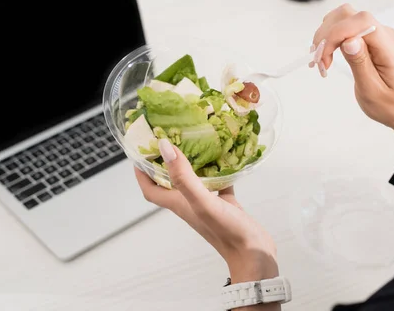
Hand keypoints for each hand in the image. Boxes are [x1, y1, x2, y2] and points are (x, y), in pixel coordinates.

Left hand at [134, 139, 278, 283]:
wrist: (253, 254)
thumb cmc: (226, 231)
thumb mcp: (201, 201)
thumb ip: (182, 176)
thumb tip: (164, 148)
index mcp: (179, 204)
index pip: (151, 189)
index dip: (141, 173)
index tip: (140, 152)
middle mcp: (189, 204)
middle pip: (169, 182)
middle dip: (164, 163)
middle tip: (167, 140)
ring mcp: (208, 204)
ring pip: (194, 180)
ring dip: (191, 164)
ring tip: (194, 142)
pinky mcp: (225, 204)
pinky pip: (219, 183)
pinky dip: (220, 170)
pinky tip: (225, 158)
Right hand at [311, 4, 393, 130]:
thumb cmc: (389, 104)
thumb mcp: (372, 90)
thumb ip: (361, 63)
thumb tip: (349, 40)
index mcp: (388, 46)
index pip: (360, 21)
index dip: (336, 33)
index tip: (323, 56)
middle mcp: (383, 33)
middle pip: (347, 14)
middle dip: (326, 35)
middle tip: (318, 62)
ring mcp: (375, 34)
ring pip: (341, 19)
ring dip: (325, 37)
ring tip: (320, 62)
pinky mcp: (366, 38)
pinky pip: (343, 29)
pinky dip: (328, 40)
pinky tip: (324, 57)